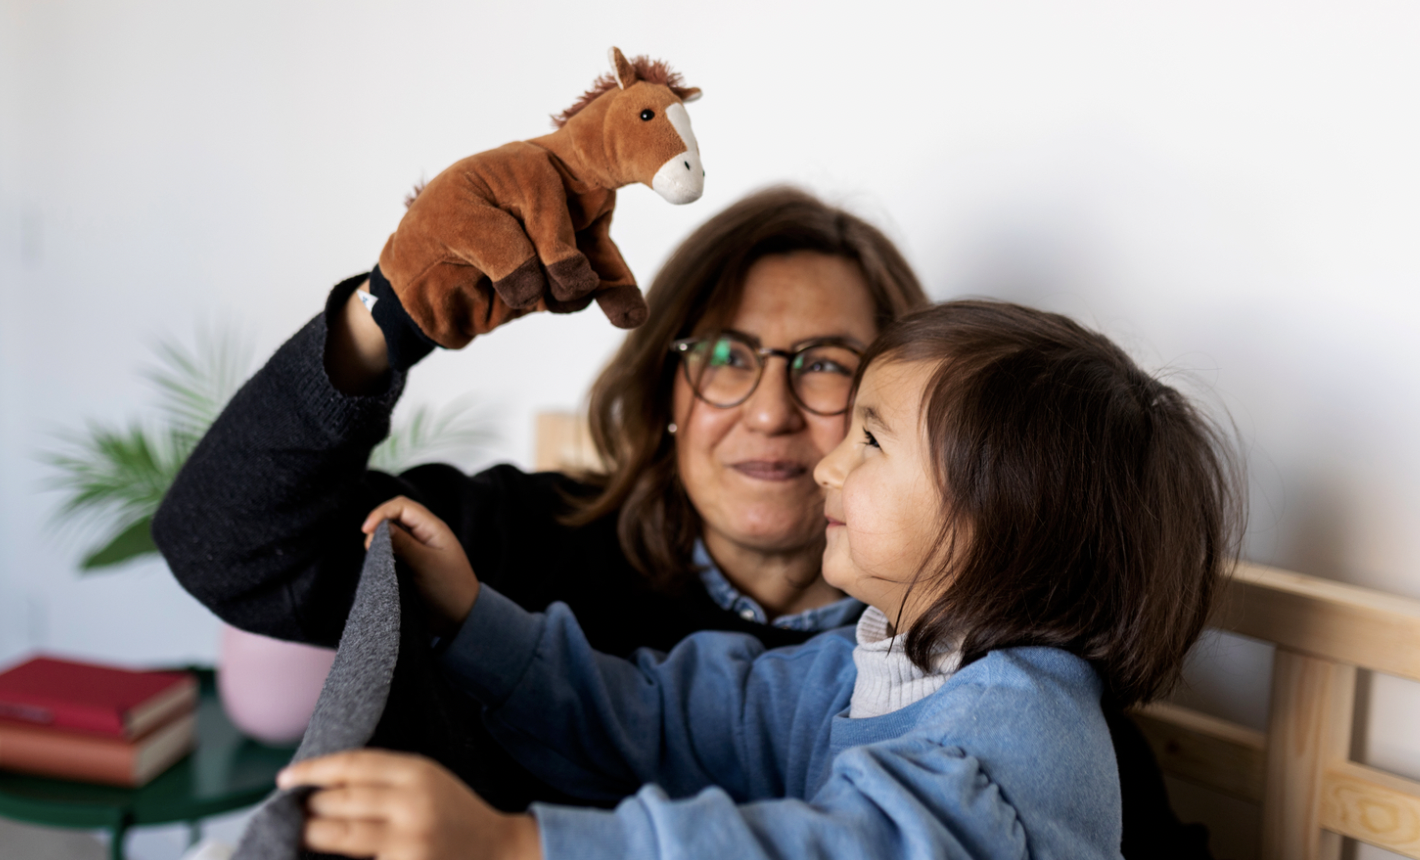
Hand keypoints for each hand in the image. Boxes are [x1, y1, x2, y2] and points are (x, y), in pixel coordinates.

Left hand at [278, 750, 540, 859]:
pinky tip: (331, 859)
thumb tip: (321, 784)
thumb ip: (383, 777)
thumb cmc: (453, 814)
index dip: (313, 770)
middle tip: (301, 811)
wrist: (497, 851)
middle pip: (340, 801)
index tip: (286, 778)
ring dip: (316, 835)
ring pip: (340, 836)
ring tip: (309, 834)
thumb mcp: (427, 779)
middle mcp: (412, 805)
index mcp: (418, 773)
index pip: (352, 765)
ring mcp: (409, 843)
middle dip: (312, 808)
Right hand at [363, 496, 479, 637]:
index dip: (382, 513)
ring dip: (379, 541)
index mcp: (433, 528)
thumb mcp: (426, 565)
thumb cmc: (450, 589)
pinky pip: (392, 550)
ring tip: (374, 557)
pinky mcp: (411, 563)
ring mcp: (417, 548)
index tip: (366, 531)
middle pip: (395, 516)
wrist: (460, 618)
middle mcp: (424, 534)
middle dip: (378, 526)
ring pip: (391, 533)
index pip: (403, 506)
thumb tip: (381, 527)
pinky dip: (382, 553)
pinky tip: (379, 563)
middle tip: (370, 549)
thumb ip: (404, 544)